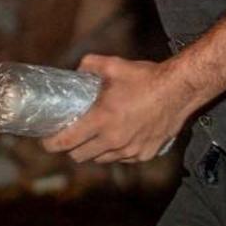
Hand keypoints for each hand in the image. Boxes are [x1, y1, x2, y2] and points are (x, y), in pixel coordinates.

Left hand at [41, 55, 196, 163]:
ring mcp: (130, 150)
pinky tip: (116, 138)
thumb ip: (89, 66)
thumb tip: (77, 70)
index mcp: (101, 120)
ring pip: (101, 160)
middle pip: (79, 156)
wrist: (179, 90)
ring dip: (92, 151)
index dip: (51, 144)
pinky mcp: (145, 154)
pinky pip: (122, 158)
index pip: (66, 142)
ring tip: (92, 137)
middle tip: (69, 136)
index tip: (45, 141)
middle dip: (70, 149)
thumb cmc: (146, 78)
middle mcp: (114, 140)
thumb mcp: (113, 65)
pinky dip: (115, 152)